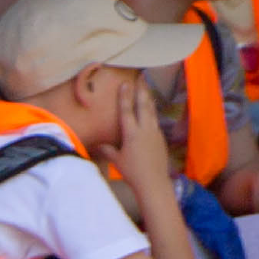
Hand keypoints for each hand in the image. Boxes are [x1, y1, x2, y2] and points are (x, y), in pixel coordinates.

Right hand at [110, 80, 172, 196]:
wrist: (153, 180)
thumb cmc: (132, 171)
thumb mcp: (117, 160)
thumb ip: (108, 150)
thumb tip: (98, 144)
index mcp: (132, 133)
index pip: (127, 111)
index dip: (125, 97)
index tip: (126, 84)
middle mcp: (145, 129)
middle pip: (143, 106)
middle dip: (142, 91)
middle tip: (142, 78)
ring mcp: (155, 132)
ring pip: (151, 112)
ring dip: (148, 99)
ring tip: (147, 89)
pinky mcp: (160, 137)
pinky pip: (155, 120)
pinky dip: (152, 112)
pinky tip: (151, 110)